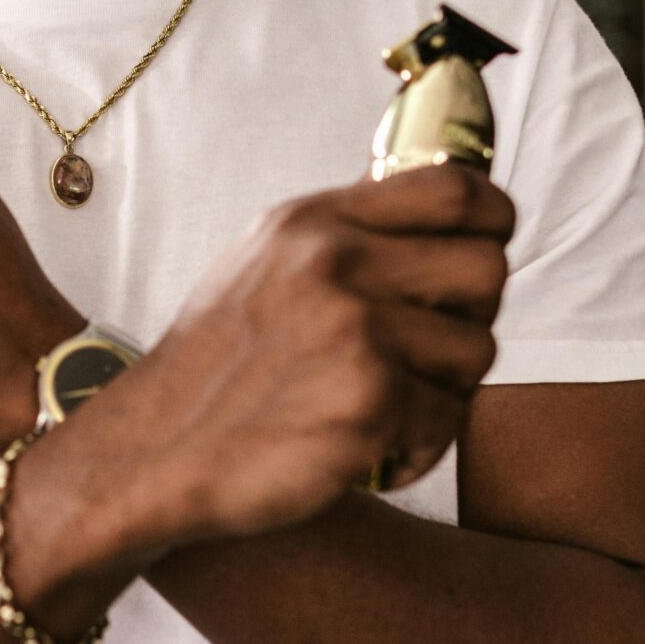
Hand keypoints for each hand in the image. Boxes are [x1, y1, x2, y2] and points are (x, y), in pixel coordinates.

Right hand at [109, 163, 514, 549]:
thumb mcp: (263, 266)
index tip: (482, 252)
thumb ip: (343, 237)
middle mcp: (334, 263)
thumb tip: (438, 213)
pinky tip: (374, 450)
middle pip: (487, 268)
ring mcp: (354, 329)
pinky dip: (420, 445)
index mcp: (312, 222)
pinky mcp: (369, 400)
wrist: (151, 454)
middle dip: (473, 318)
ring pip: (477, 351)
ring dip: (446, 390)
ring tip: (391, 409)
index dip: (493, 222)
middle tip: (432, 352)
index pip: (455, 190)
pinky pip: (450, 418)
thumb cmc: (213, 372)